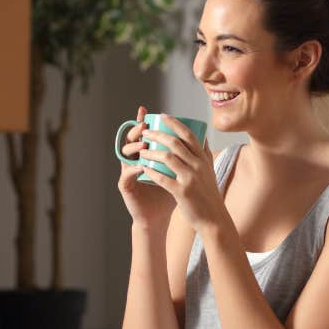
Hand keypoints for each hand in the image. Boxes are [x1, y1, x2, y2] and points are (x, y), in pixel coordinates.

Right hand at [117, 105, 175, 228]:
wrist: (158, 217)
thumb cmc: (170, 194)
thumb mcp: (179, 172)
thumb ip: (186, 155)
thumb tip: (203, 138)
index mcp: (146, 155)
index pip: (143, 134)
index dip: (143, 121)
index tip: (148, 111)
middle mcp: (134, 160)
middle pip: (131, 140)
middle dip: (137, 131)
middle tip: (145, 125)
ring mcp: (128, 172)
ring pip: (124, 154)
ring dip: (134, 148)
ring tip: (145, 145)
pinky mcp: (125, 186)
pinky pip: (126, 174)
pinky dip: (134, 169)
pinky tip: (142, 166)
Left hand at [137, 117, 225, 230]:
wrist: (214, 218)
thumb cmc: (208, 193)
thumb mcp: (210, 170)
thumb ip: (205, 153)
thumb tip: (202, 135)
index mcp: (203, 159)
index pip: (189, 134)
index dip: (175, 123)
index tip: (162, 115)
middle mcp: (198, 165)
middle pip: (175, 143)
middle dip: (157, 134)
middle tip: (145, 131)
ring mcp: (190, 178)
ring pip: (167, 158)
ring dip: (151, 152)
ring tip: (141, 150)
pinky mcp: (182, 192)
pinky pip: (163, 178)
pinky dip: (151, 171)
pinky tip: (143, 168)